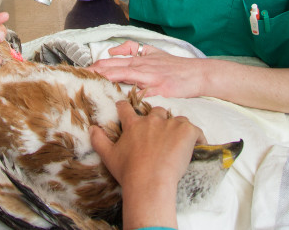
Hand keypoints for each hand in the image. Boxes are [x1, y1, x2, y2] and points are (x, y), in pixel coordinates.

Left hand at [89, 40, 205, 97]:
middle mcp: (144, 67)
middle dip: (98, 72)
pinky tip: (124, 98)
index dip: (97, 66)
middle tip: (82, 76)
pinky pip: (146, 92)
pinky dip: (134, 94)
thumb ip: (133, 49)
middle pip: (116, 67)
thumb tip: (112, 50)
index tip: (82, 71)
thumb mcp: (153, 52)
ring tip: (96, 80)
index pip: (113, 62)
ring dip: (111, 77)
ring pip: (128, 75)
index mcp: (140, 60)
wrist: (198, 74)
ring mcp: (152, 78)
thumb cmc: (175, 66)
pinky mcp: (162, 89)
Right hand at [90, 100, 204, 228]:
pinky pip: (195, 130)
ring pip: (177, 119)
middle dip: (158, 118)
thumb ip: (99, 140)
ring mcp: (170, 125)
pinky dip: (197, 137)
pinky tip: (197, 146)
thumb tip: (91, 128)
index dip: (125, 107)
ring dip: (177, 127)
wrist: (150, 182)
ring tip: (179, 141)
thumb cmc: (129, 172)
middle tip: (160, 132)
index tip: (125, 107)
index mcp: (133, 124)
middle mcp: (152, 120)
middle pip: (157, 111)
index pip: (127, 108)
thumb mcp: (108, 156)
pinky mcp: (186, 132)